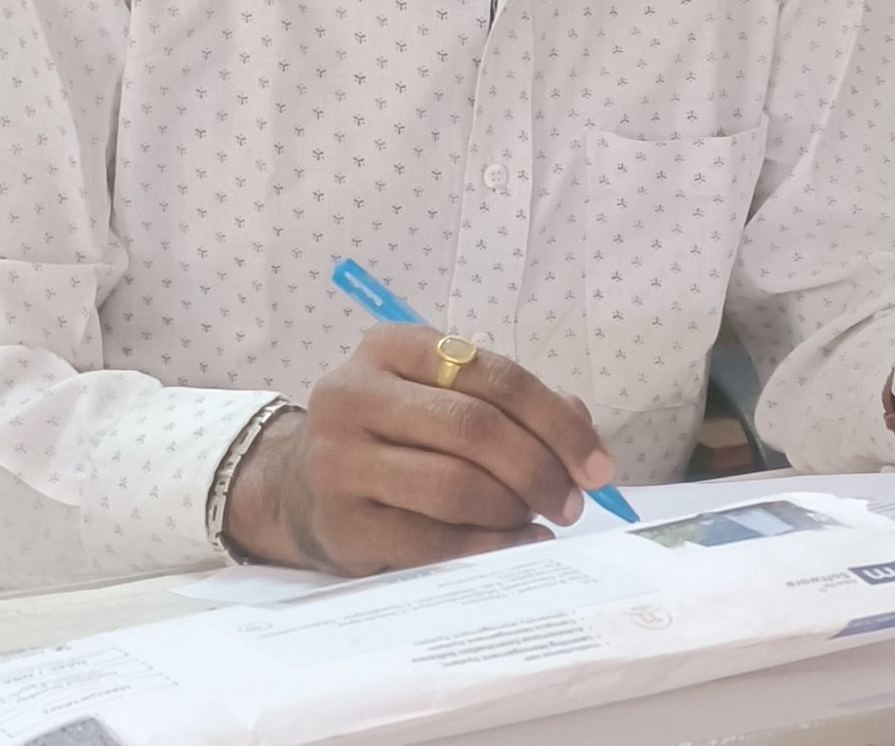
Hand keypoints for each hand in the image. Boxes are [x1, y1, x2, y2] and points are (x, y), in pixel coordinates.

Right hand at [224, 326, 615, 574]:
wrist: (297, 487)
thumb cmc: (390, 435)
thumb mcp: (437, 398)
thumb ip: (509, 403)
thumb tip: (582, 429)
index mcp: (388, 347)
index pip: (491, 373)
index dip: (555, 420)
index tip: (597, 464)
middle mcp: (355, 393)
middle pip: (474, 427)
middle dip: (540, 468)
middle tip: (571, 501)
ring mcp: (340, 459)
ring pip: (454, 485)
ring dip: (514, 510)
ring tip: (539, 520)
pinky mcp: (341, 523)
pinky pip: (431, 540)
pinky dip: (488, 547)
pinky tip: (516, 545)